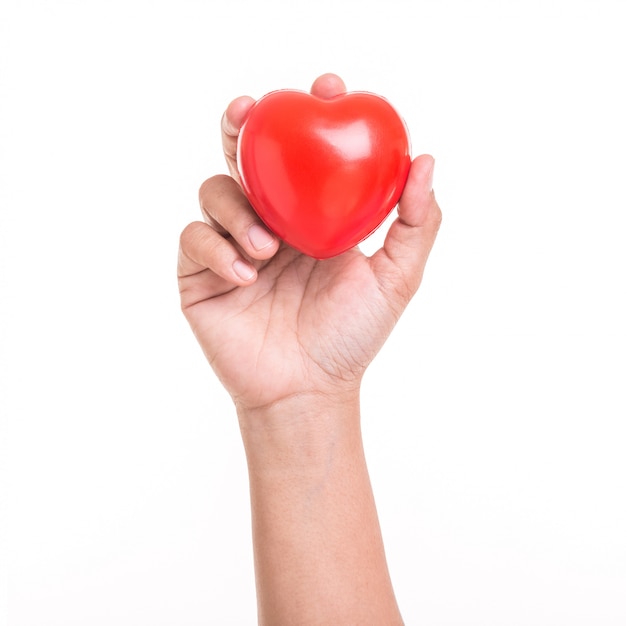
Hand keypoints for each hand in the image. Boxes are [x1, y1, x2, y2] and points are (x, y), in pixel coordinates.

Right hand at [178, 74, 441, 415]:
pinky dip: (217, 247)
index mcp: (309, 216)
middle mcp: (268, 221)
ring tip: (267, 247)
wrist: (307, 389)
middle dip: (243, 125)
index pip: (302, 153)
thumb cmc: (351, 336)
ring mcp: (232, 244)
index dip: (309, 114)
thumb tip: (425, 160)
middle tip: (250, 110)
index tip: (327, 89)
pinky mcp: (200, 273)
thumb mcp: (396, 278)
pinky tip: (246, 275)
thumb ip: (415, 223)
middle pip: (246, 155)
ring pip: (215, 190)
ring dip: (236, 206)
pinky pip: (194, 238)